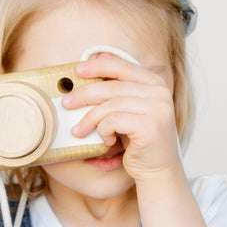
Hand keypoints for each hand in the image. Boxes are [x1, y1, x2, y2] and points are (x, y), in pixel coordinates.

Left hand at [64, 55, 181, 180]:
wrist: (158, 171)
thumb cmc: (140, 141)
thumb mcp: (130, 110)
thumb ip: (119, 87)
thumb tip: (99, 55)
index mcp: (156, 83)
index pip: (122, 66)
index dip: (97, 67)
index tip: (77, 71)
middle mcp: (160, 93)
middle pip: (112, 86)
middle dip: (84, 94)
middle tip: (66, 103)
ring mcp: (158, 109)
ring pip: (110, 105)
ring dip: (89, 118)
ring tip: (78, 130)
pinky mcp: (150, 127)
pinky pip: (114, 121)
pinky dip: (103, 130)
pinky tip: (106, 140)